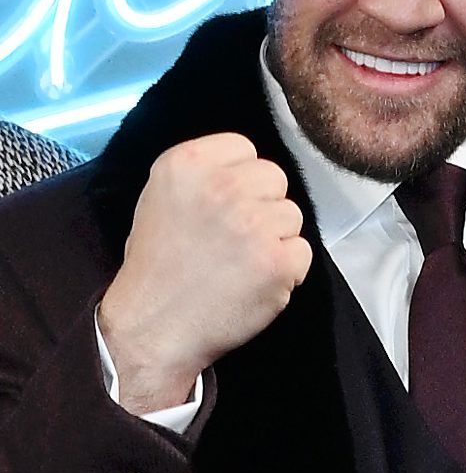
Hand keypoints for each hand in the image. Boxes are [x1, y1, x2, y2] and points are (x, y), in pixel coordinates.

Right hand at [98, 133, 311, 411]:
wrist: (155, 325)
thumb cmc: (157, 266)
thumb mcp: (161, 196)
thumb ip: (203, 175)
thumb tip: (245, 170)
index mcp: (188, 162)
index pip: (245, 148)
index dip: (242, 177)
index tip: (228, 204)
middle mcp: (223, 186)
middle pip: (275, 178)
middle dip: (264, 205)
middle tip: (238, 237)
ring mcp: (254, 223)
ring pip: (293, 216)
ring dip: (276, 238)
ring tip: (243, 262)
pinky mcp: (278, 261)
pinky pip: (302, 252)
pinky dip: (288, 270)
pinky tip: (256, 282)